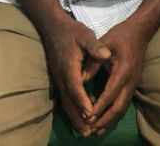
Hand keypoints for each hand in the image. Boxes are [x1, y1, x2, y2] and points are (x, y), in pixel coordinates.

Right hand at [42, 19, 111, 136]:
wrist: (53, 28)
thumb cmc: (72, 31)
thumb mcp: (85, 34)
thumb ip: (95, 46)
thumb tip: (106, 54)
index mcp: (69, 66)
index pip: (75, 86)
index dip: (82, 100)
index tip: (90, 113)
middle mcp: (61, 76)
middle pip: (68, 100)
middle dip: (78, 117)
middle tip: (87, 132)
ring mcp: (59, 79)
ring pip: (66, 102)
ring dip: (74, 117)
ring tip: (84, 131)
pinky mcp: (60, 80)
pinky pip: (66, 98)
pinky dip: (73, 109)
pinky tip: (83, 116)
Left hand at [91, 19, 149, 133]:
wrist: (140, 32)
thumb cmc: (121, 35)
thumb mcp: (104, 43)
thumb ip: (93, 61)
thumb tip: (81, 80)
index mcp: (123, 71)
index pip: (110, 94)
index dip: (99, 107)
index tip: (87, 117)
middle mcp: (130, 81)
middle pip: (118, 106)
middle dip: (104, 119)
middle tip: (90, 129)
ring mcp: (133, 84)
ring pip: (122, 108)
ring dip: (110, 120)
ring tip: (97, 131)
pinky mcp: (133, 85)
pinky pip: (124, 103)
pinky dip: (115, 114)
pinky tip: (106, 121)